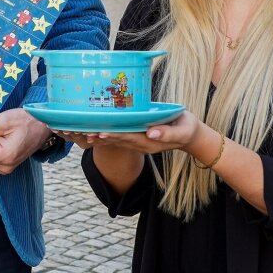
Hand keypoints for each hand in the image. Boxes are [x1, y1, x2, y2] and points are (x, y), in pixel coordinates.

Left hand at [55, 110, 201, 154]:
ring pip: (115, 139)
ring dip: (99, 136)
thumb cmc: (186, 128)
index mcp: (149, 142)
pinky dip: (106, 134)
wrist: (190, 135)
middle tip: (83, 132)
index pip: (128, 138)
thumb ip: (168, 133)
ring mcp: (138, 143)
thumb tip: (152, 133)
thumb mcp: (182, 130)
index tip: (100, 133)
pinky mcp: (136, 137)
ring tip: (82, 132)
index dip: (114, 135)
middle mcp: (140, 144)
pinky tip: (93, 129)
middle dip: (100, 136)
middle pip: (117, 140)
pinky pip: (119, 137)